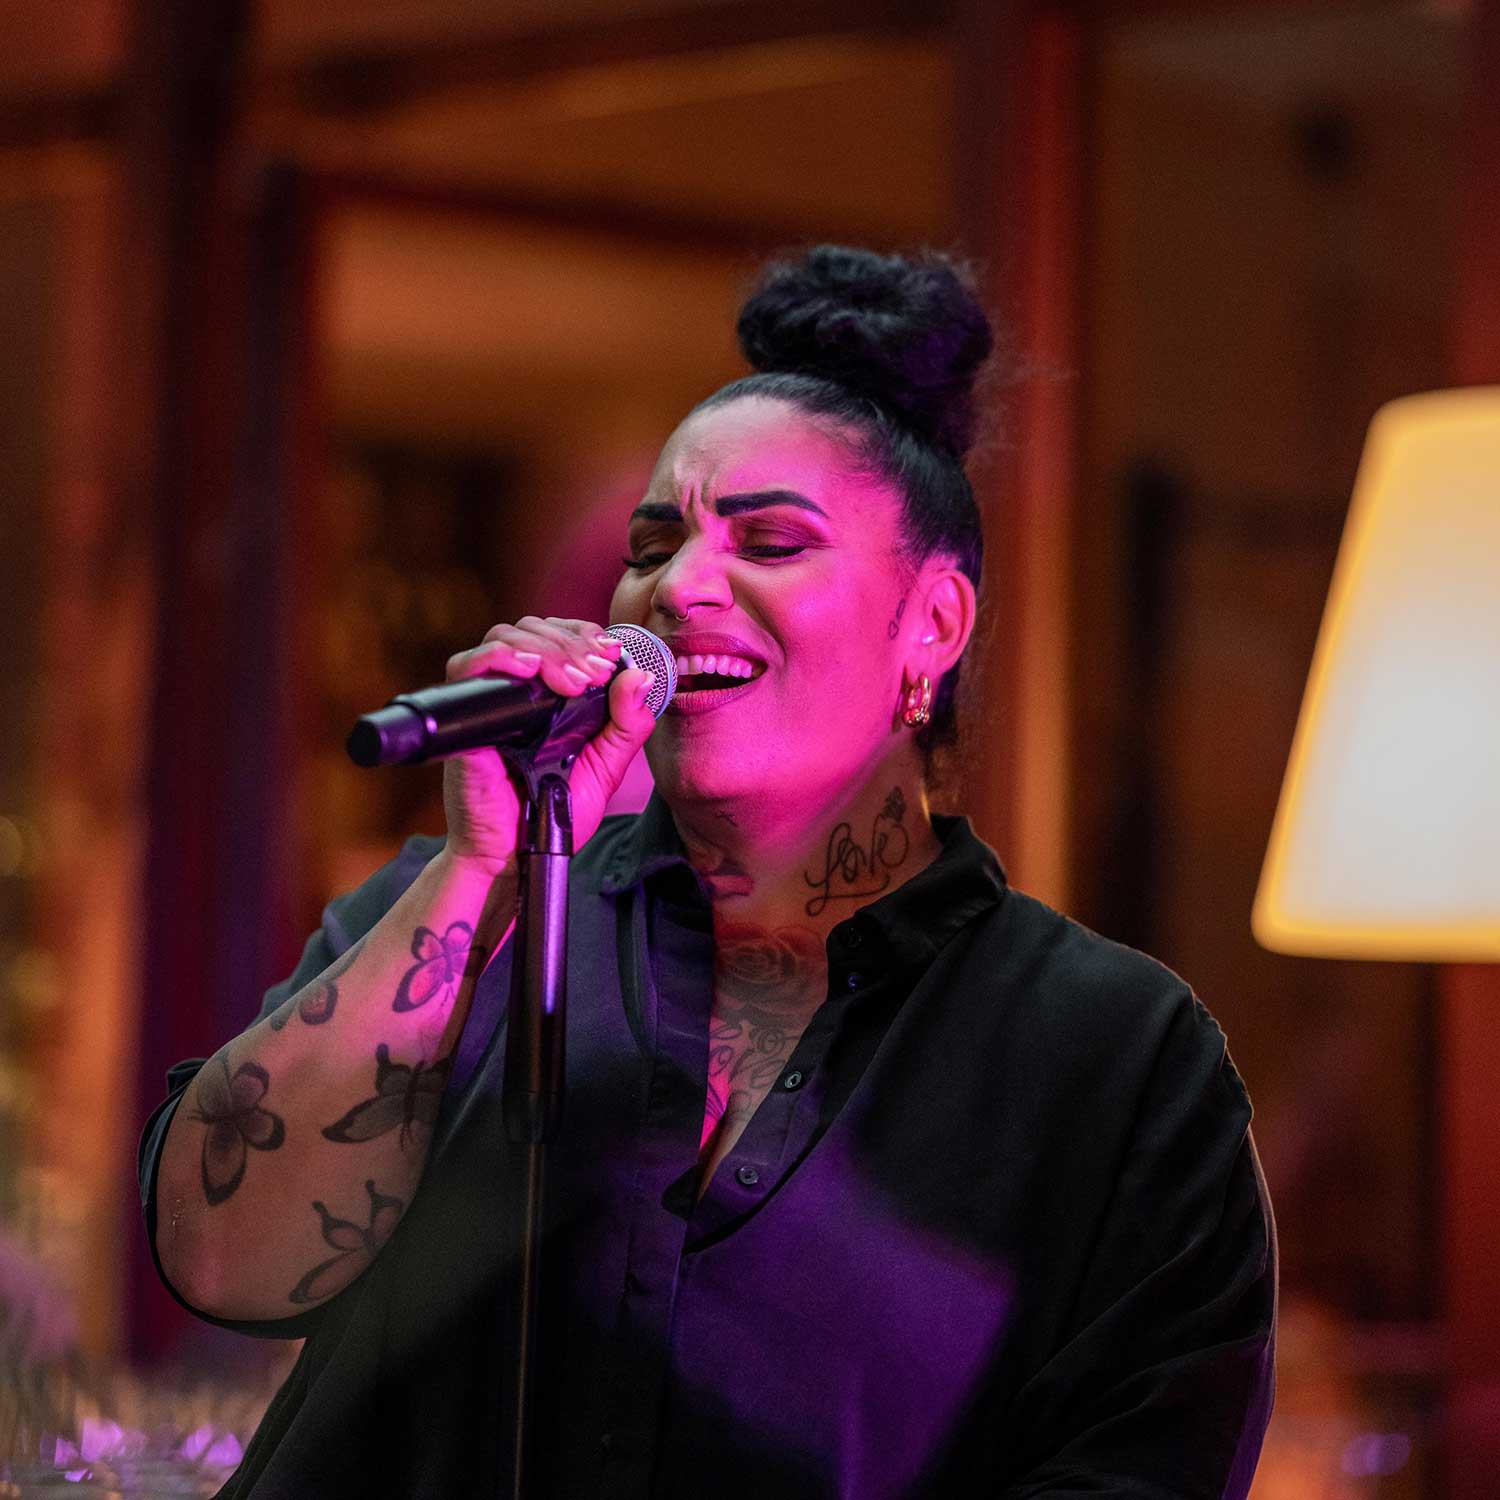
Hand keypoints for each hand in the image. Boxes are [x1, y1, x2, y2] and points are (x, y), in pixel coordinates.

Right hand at [439, 617, 656, 870]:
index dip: (583, 633)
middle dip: (571, 643)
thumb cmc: (554, 812)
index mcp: (548, 693)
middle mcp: (516, 689)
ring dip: (546, 649)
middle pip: (533, 629)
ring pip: (505, 637)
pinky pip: (466, 667)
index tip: (608, 653)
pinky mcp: (462, 718)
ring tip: (574, 682)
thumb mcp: (607, 767)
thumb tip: (639, 675)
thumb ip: (627, 724)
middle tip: (594, 672)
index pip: (558, 635)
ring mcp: (487, 700)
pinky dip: (498, 658)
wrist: (515, 854)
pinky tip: (529, 670)